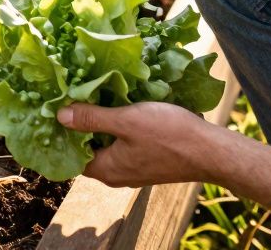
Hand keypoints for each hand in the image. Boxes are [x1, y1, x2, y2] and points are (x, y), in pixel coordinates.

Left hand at [57, 102, 215, 187]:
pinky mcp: (147, 161)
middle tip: (76, 97)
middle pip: (89, 150)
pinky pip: (124, 145)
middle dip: (83, 125)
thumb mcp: (126, 120)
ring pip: (108, 146)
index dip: (65, 133)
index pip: (73, 156)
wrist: (211, 151)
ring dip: (102, 124)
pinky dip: (119, 128)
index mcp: (107, 170)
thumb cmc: (169, 135)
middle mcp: (117, 175)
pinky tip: (121, 106)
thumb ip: (92, 119)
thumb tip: (59, 116)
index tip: (60, 108)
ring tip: (96, 96)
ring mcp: (133, 169)